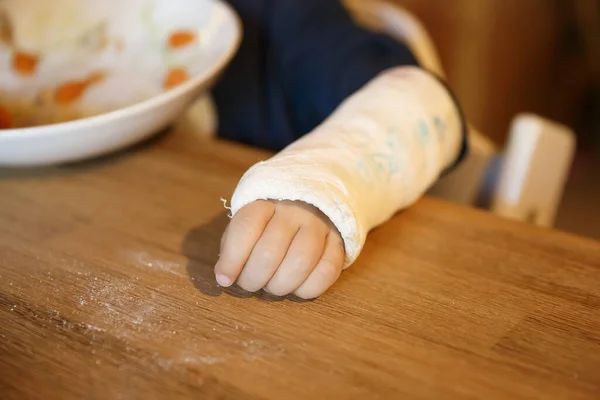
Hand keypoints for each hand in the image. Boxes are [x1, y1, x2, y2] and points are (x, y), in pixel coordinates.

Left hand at [214, 200, 344, 298]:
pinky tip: (297, 288)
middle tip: (250, 285)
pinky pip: (327, 271)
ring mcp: (320, 225)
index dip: (232, 258)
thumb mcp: (248, 226)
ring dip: (280, 286)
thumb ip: (234, 248)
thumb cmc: (270, 223)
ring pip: (300, 262)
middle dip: (253, 278)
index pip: (246, 228)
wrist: (313, 203)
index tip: (225, 279)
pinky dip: (308, 289)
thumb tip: (225, 277)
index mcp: (265, 202)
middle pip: (270, 251)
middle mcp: (295, 210)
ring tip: (273, 287)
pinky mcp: (340, 242)